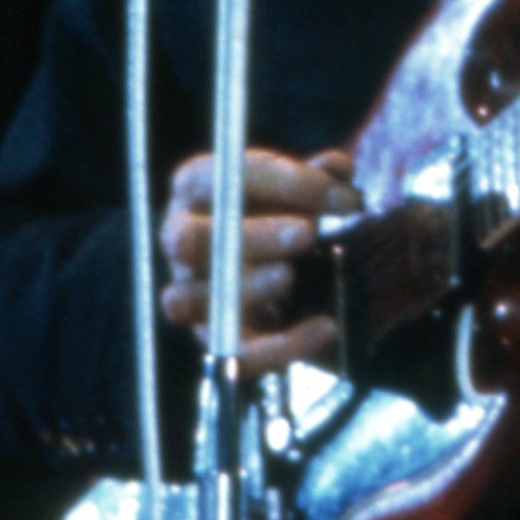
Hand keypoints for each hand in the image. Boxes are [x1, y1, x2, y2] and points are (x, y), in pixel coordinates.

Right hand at [161, 146, 357, 371]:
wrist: (291, 261)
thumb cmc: (289, 207)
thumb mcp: (305, 186)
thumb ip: (320, 177)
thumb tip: (336, 167)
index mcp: (198, 187)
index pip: (222, 177)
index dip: (283, 183)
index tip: (339, 194)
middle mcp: (179, 237)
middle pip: (190, 239)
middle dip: (252, 236)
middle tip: (308, 233)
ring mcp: (189, 290)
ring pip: (192, 298)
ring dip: (246, 288)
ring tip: (292, 276)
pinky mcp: (215, 336)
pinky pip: (235, 352)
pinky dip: (281, 345)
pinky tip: (325, 327)